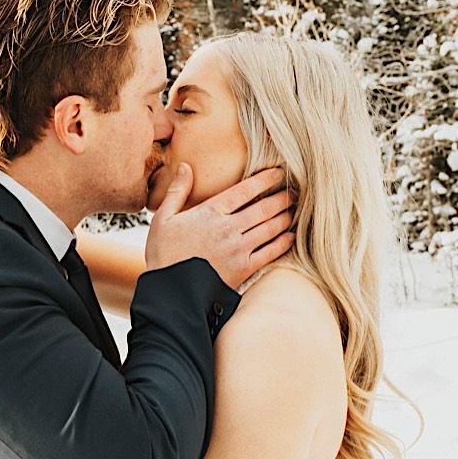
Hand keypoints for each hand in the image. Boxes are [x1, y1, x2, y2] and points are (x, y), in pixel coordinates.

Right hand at [145, 164, 296, 290]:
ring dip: (286, 217)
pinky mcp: (244, 269)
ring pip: (271, 228)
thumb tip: (186, 166)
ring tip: (294, 210)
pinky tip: (289, 236)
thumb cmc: (163, 254)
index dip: (266, 179)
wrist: (169, 291)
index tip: (278, 173)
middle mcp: (228, 229)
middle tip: (294, 191)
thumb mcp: (163, 218)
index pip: (245, 190)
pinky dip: (283, 242)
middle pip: (264, 208)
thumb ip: (177, 191)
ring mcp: (238, 250)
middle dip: (282, 198)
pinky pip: (271, 252)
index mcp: (210, 213)